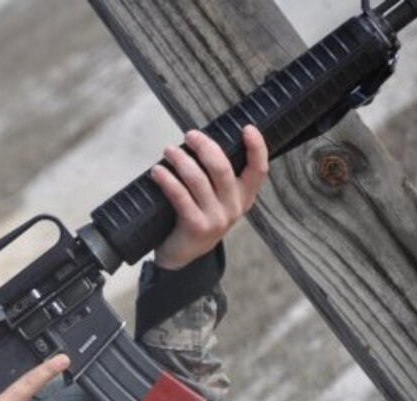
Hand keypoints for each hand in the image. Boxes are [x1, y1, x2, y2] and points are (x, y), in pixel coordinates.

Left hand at [151, 125, 267, 269]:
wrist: (182, 257)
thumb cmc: (196, 219)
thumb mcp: (215, 201)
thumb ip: (215, 178)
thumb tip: (199, 143)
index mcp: (243, 197)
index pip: (259, 170)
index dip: (257, 148)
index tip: (247, 128)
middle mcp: (234, 208)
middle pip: (222, 169)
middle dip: (205, 147)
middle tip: (189, 135)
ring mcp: (216, 219)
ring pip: (198, 180)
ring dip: (181, 161)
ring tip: (169, 150)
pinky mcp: (197, 226)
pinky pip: (181, 197)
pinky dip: (167, 181)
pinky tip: (157, 172)